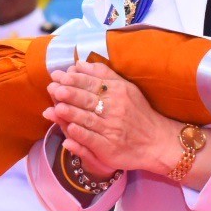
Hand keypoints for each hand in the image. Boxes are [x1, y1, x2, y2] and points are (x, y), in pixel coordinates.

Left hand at [43, 61, 179, 179]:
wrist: (157, 141)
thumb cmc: (138, 113)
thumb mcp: (126, 89)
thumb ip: (103, 75)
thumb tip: (80, 63)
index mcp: (117, 92)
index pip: (93, 83)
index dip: (75, 79)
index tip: (59, 76)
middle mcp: (115, 109)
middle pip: (88, 100)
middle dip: (70, 94)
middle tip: (54, 89)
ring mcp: (112, 129)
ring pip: (88, 119)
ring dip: (72, 113)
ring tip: (57, 107)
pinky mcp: (109, 147)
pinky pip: (93, 139)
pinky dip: (82, 135)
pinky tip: (70, 130)